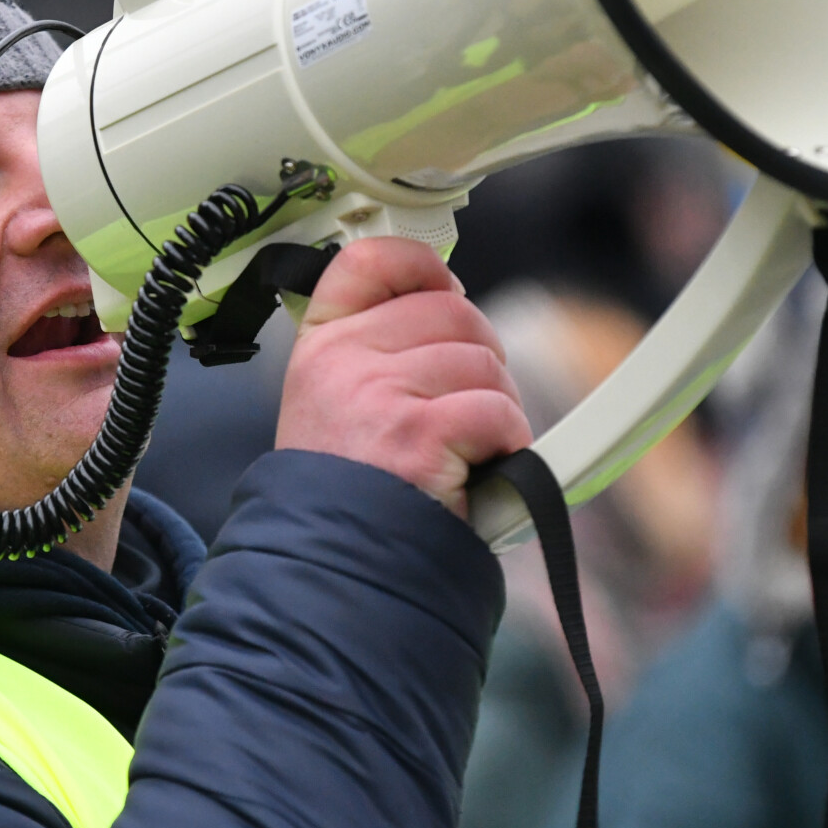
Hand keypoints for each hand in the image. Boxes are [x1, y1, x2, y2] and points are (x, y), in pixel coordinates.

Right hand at [274, 238, 530, 517]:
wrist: (335, 566)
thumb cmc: (350, 494)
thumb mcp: (335, 405)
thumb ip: (378, 351)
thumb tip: (451, 303)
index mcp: (321, 346)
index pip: (369, 261)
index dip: (422, 268)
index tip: (445, 290)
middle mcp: (344, 359)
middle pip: (454, 311)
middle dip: (479, 359)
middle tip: (465, 409)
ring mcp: (380, 393)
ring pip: (484, 364)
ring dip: (496, 410)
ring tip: (466, 451)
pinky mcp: (420, 433)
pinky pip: (498, 412)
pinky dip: (506, 445)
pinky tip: (477, 471)